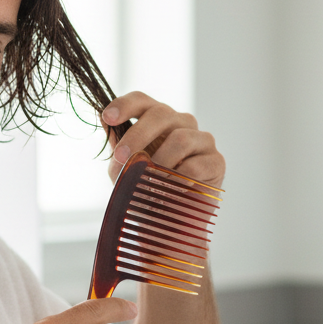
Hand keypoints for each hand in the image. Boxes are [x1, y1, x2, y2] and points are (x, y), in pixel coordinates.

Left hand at [102, 92, 225, 188]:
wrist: (171, 222)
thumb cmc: (149, 190)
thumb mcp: (126, 171)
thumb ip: (119, 149)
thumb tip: (106, 125)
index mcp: (157, 121)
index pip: (142, 101)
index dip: (124, 105)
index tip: (108, 117)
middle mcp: (181, 123)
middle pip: (160, 113)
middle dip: (137, 135)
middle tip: (122, 157)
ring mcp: (202, 140)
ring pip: (180, 138)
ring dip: (159, 162)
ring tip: (149, 181)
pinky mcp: (216, 162)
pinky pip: (194, 166)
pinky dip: (177, 179)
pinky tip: (172, 189)